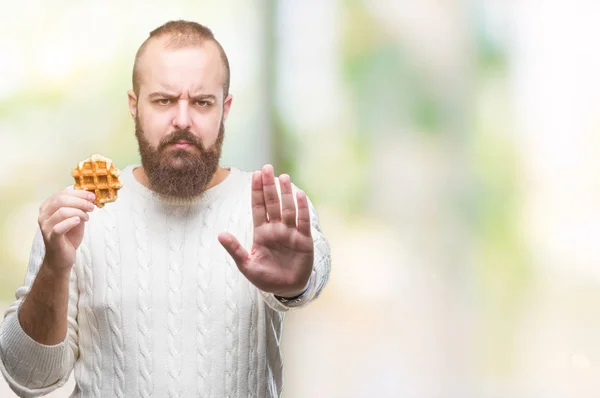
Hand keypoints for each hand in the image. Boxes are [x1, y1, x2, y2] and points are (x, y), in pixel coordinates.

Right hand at [38, 189, 95, 272]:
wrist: (61, 258)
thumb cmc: (68, 237)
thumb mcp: (76, 218)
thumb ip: (79, 208)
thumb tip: (90, 197)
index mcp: (48, 208)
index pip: (62, 194)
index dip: (79, 193)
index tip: (92, 196)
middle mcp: (43, 215)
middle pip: (61, 200)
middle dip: (80, 201)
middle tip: (92, 206)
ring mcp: (45, 227)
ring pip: (61, 211)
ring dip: (79, 212)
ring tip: (87, 218)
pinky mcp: (51, 238)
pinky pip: (59, 227)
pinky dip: (71, 222)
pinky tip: (80, 221)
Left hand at [218, 164, 313, 296]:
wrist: (286, 289)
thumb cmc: (266, 278)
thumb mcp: (246, 265)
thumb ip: (235, 249)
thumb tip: (220, 234)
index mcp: (261, 233)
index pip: (258, 208)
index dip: (256, 191)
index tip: (254, 175)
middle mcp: (276, 229)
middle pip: (272, 203)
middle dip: (268, 186)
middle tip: (266, 168)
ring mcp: (290, 233)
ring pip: (287, 208)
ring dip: (285, 193)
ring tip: (282, 177)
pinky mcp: (304, 240)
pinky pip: (302, 221)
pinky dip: (301, 208)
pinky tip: (299, 194)